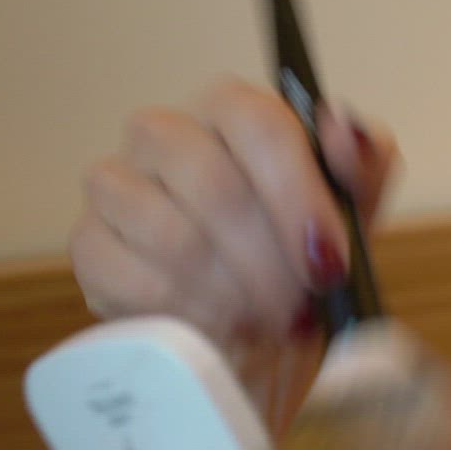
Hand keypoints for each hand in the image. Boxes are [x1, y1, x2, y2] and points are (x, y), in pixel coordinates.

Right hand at [69, 79, 400, 428]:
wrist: (251, 339)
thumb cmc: (300, 265)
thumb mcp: (350, 220)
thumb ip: (362, 167)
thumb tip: (345, 127)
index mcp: (232, 110)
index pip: (259, 123)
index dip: (298, 195)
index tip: (330, 259)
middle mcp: (164, 132)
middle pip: (213, 182)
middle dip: (268, 261)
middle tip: (300, 307)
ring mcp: (116, 184)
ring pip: (169, 234)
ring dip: (230, 292)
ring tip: (266, 322)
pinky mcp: (88, 243)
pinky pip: (127, 275)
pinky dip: (185, 313)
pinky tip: (217, 329)